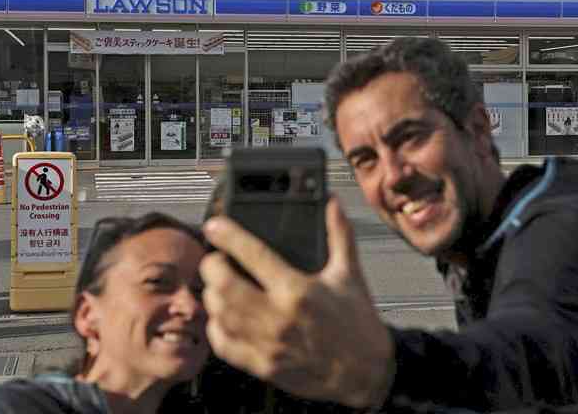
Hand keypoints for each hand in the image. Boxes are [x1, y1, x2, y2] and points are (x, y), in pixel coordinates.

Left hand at [200, 195, 394, 408]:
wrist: (366, 373)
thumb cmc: (358, 325)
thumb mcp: (350, 274)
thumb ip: (339, 234)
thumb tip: (333, 204)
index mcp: (298, 290)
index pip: (253, 254)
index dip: (228, 236)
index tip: (215, 226)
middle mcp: (278, 316)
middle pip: (224, 286)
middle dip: (212, 266)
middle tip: (215, 258)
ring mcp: (267, 343)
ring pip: (219, 315)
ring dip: (211, 295)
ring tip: (217, 284)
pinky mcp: (262, 366)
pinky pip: (224, 346)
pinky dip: (215, 328)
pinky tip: (222, 317)